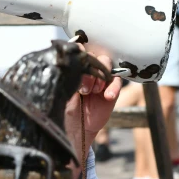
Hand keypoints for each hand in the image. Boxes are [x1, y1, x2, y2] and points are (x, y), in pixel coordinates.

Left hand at [63, 53, 120, 177]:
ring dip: (99, 77)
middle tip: (83, 88)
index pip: (78, 49)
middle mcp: (86, 70)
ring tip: (92, 92)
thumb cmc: (65, 110)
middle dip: (89, 69)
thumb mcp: (62, 92)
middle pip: (93, 56)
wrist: (76, 129)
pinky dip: (113, 87)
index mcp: (72, 67)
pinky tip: (107, 96)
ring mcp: (99, 78)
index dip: (79, 53)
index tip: (77, 63)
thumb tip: (66, 61)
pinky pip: (116, 80)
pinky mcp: (111, 88)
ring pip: (105, 63)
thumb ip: (66, 76)